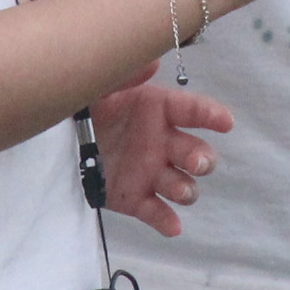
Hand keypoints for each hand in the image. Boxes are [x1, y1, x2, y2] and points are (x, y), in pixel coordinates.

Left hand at [90, 67, 233, 236]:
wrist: (64, 138)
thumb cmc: (91, 106)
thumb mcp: (103, 86)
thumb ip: (127, 75)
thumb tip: (153, 61)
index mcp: (160, 111)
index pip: (193, 111)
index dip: (211, 115)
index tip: (226, 122)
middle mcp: (164, 143)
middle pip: (196, 153)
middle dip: (203, 159)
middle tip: (197, 163)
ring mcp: (152, 173)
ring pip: (182, 185)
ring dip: (186, 189)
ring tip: (179, 191)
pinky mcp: (136, 198)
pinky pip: (157, 212)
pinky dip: (167, 221)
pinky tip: (173, 227)